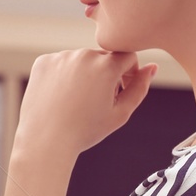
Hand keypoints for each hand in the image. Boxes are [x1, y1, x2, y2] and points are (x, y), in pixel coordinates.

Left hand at [15, 49, 156, 157]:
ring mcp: (61, 57)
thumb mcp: (120, 113)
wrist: (45, 141)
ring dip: (84, 74)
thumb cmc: (85, 130)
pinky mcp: (43, 61)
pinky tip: (60, 97)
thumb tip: (152, 67)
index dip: (129, 73)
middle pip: (103, 57)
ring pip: (80, 60)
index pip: (128, 56)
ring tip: (76, 102)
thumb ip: (139, 88)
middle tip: (96, 102)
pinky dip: (63, 75)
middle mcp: (84, 55)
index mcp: (107, 65)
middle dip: (105, 74)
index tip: (120, 90)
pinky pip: (60, 63)